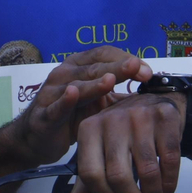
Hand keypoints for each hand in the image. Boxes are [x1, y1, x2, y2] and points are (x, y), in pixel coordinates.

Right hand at [3, 47, 151, 165]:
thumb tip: (153, 91)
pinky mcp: (44, 114)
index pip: (105, 54)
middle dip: (118, 68)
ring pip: (77, 84)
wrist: (38, 139)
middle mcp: (66, 73)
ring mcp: (52, 92)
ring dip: (94, 82)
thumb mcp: (98, 103)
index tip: (146, 71)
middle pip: (95, 66)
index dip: (125, 59)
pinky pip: (56, 106)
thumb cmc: (70, 116)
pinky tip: (72, 94)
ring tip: (111, 80)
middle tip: (138, 69)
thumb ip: (119, 95)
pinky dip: (64, 100)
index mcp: (80, 65)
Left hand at [51, 90, 185, 192]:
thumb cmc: (122, 140)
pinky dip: (169, 183)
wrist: (154, 105)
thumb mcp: (98, 163)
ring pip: (147, 170)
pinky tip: (165, 192)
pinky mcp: (165, 117)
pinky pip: (169, 159)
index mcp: (88, 129)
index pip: (90, 175)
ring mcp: (139, 116)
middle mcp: (111, 119)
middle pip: (119, 175)